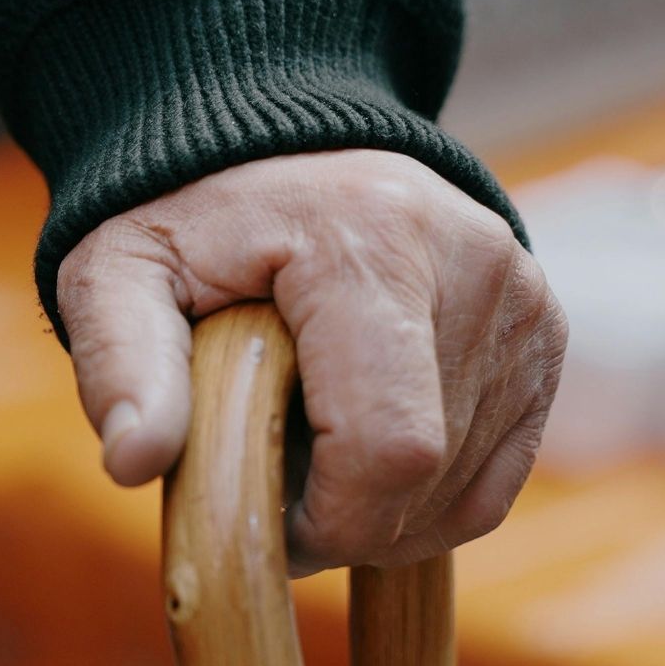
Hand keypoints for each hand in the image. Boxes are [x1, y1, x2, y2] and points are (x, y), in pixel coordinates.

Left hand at [57, 150, 566, 574]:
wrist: (282, 143)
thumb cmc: (194, 219)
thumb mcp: (122, 271)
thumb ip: (123, 361)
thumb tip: (134, 462)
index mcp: (373, 242)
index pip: (389, 446)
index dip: (325, 522)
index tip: (262, 519)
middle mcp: (474, 264)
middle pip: (428, 476)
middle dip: (344, 521)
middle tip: (275, 483)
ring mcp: (523, 300)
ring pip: (465, 489)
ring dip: (382, 512)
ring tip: (314, 445)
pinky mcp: (543, 334)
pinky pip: (496, 477)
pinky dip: (428, 499)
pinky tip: (366, 454)